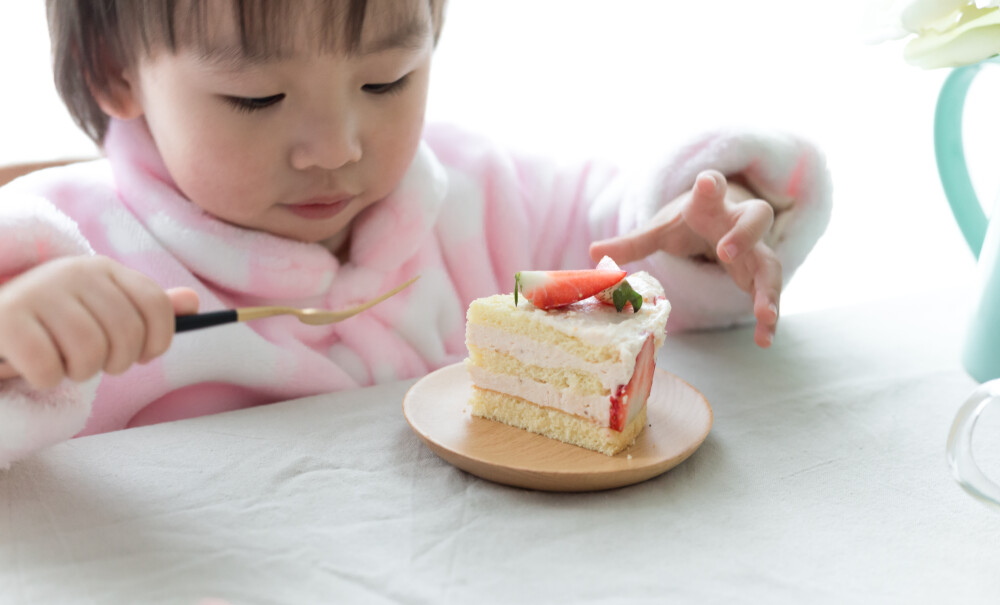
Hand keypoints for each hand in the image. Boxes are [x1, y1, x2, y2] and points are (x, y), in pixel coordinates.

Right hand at [0, 256, 198, 387]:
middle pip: (127, 333)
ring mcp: (39, 291)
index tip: (143, 356)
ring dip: (79, 372)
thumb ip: (144, 309)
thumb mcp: (101, 311)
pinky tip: (35, 368)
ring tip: (64, 363)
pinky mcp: (7, 318)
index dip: (159, 340)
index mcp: (103, 269)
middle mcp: (74, 271)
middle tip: (94, 363)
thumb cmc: (53, 325)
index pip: (156, 304)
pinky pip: (48, 368)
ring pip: (90, 353)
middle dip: (117, 362)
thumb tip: (193, 301)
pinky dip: (46, 379)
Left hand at [590, 170, 780, 347]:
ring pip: (769, 263)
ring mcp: (754, 248)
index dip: (711, 185)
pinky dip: (768, 317)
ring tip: (765, 317)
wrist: (718, 223)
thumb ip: (632, 243)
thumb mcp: (660, 231)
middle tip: (726, 254)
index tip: (706, 183)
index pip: (713, 187)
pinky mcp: (758, 273)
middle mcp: (737, 221)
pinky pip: (768, 293)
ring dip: (768, 290)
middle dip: (743, 236)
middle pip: (755, 219)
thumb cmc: (688, 224)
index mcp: (709, 205)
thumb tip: (592, 252)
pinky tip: (764, 341)